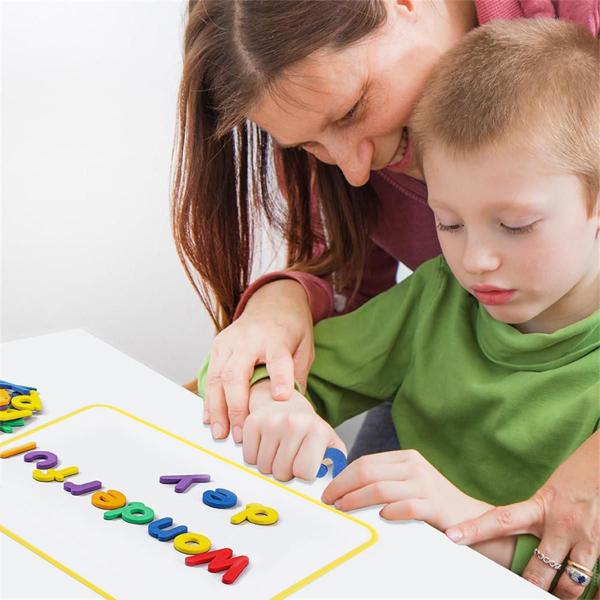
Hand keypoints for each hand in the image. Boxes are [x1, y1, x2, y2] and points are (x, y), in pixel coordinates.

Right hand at [205, 279, 314, 442]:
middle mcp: (249, 339)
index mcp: (276, 337)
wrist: (274, 300)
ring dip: (217, 409)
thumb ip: (297, 375)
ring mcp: (229, 341)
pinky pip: (210, 376)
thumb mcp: (305, 347)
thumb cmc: (291, 327)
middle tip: (239, 434)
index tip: (281, 398)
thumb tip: (291, 410)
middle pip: (236, 373)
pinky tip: (210, 418)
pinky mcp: (217, 346)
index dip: (280, 379)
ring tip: (220, 433)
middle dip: (236, 407)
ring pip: (217, 377)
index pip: (278, 359)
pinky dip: (209, 399)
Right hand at [242, 380, 345, 481]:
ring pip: (263, 468)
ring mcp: (272, 421)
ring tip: (278, 450)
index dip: (302, 475)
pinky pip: (249, 458)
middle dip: (284, 472)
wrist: (285, 400)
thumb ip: (335, 466)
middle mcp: (294, 423)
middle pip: (281, 473)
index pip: (305, 473)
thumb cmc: (307, 427)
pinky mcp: (253, 421)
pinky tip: (266, 444)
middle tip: (289, 456)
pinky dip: (255, 457)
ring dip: (269, 465)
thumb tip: (330, 488)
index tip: (303, 465)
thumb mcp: (330, 443)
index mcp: (317, 430)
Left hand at [321, 449, 491, 530]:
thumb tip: (346, 486)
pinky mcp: (434, 505)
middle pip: (368, 472)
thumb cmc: (433, 502)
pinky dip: (388, 513)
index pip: (365, 462)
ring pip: (380, 489)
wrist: (470, 518)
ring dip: (356, 500)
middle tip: (331, 501)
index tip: (329, 490)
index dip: (343, 476)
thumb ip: (384, 479)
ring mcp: (425, 484)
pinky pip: (405, 508)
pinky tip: (379, 518)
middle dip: (343, 487)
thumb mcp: (408, 482)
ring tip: (344, 509)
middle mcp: (414, 466)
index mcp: (406, 457)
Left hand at [445, 432, 599, 598]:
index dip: (475, 529)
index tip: (451, 537)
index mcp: (539, 507)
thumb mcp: (548, 492)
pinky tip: (588, 599)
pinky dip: (593, 595)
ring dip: (559, 594)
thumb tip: (508, 527)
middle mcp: (560, 526)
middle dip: (527, 585)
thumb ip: (532, 513)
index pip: (500, 519)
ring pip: (569, 584)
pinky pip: (599, 584)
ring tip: (551, 597)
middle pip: (537, 568)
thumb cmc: (576, 477)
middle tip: (516, 591)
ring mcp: (585, 540)